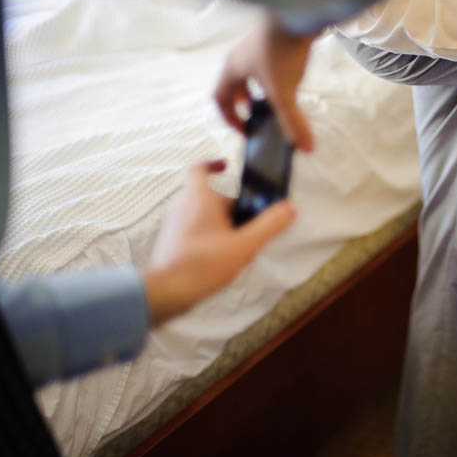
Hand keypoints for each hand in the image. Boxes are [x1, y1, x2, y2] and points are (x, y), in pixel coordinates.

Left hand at [143, 160, 295, 324]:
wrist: (167, 292)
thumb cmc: (201, 264)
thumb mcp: (244, 245)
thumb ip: (269, 226)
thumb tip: (290, 209)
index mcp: (198, 198)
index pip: (199, 168)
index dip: (214, 163)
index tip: (228, 166)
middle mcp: (183, 206)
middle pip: (209, 195)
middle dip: (232, 204)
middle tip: (252, 215)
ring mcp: (175, 225)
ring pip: (202, 215)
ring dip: (223, 222)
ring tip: (242, 240)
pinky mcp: (173, 243)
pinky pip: (195, 231)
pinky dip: (211, 236)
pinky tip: (225, 256)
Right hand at [214, 15, 317, 150]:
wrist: (297, 11)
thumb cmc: (280, 49)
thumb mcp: (284, 93)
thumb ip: (293, 122)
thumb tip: (305, 148)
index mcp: (232, 70)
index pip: (220, 99)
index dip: (230, 119)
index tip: (245, 130)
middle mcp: (240, 56)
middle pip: (234, 84)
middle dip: (245, 103)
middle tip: (258, 115)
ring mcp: (256, 45)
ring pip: (251, 72)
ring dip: (261, 89)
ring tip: (277, 100)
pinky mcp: (275, 38)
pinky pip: (268, 61)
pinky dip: (275, 75)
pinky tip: (292, 78)